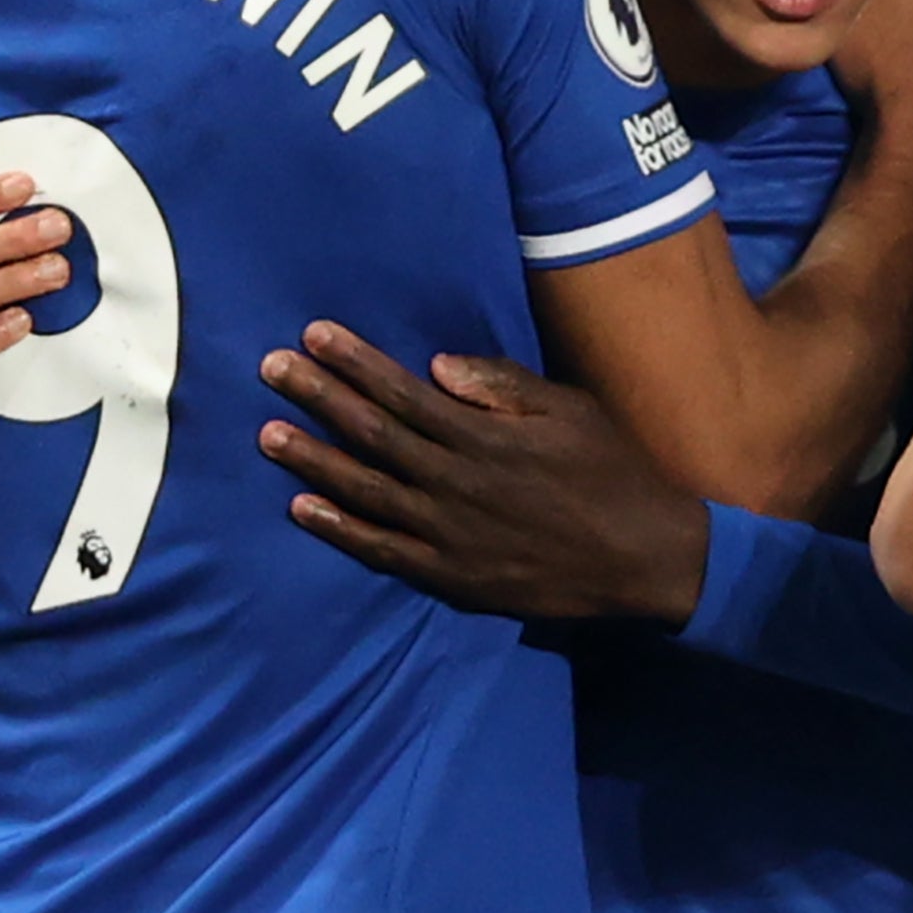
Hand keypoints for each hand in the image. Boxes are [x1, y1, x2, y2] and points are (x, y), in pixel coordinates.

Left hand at [259, 322, 711, 624]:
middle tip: (270, 368)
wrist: (644, 558)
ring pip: (365, 491)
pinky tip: (302, 508)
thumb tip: (436, 366)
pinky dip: (340, 530)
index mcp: (484, 438)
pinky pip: (383, 551)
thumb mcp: (570, 411)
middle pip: (372, 434)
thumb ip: (502, 388)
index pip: (403, 392)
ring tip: (268, 433)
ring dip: (312, 460)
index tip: (314, 335)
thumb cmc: (611, 471)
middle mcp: (456, 484)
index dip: (355, 363)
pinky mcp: (451, 577)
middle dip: (318, 398)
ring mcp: (449, 535)